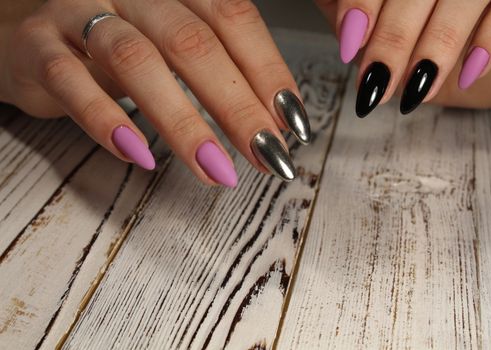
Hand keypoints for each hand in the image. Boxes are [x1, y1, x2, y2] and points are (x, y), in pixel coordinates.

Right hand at [0, 0, 310, 185]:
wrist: (27, 32)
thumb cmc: (112, 43)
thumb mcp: (168, 42)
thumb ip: (217, 67)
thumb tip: (274, 116)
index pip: (233, 18)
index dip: (267, 70)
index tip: (293, 122)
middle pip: (192, 42)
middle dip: (237, 106)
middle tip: (268, 155)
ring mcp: (78, 12)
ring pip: (136, 60)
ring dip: (183, 122)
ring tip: (216, 169)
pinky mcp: (37, 47)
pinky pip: (71, 81)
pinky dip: (107, 120)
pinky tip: (140, 155)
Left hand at [316, 0, 490, 114]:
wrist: (480, 45)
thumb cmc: (424, 27)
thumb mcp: (381, 19)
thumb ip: (353, 13)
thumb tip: (343, 28)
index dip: (363, 5)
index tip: (350, 43)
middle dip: (393, 40)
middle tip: (377, 82)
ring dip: (435, 47)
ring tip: (415, 90)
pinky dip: (487, 44)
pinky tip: (467, 74)